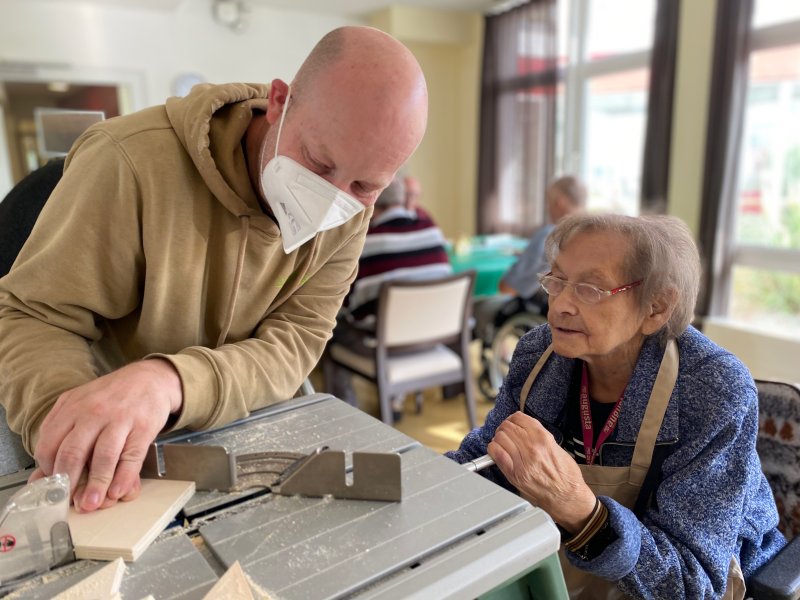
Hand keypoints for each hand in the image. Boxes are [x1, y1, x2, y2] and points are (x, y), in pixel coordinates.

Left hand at [32, 359, 182, 511]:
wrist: (150, 378)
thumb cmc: (112, 397)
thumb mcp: (80, 406)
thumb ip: (60, 435)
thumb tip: (42, 476)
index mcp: (72, 408)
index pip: (49, 444)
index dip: (49, 470)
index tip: (53, 486)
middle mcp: (93, 412)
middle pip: (73, 451)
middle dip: (68, 482)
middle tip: (67, 502)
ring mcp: (120, 419)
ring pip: (103, 456)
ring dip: (96, 485)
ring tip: (92, 503)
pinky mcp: (143, 426)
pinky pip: (131, 456)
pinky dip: (124, 477)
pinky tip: (117, 491)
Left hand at [488, 411, 596, 532]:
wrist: (567, 497)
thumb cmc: (565, 476)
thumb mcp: (557, 448)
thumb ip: (540, 436)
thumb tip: (524, 428)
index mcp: (543, 438)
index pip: (518, 418)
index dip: (512, 419)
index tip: (512, 423)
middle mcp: (532, 447)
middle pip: (507, 426)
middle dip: (504, 428)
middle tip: (506, 434)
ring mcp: (522, 461)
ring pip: (500, 437)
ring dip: (499, 439)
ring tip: (503, 444)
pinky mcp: (514, 474)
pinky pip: (496, 453)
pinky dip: (493, 449)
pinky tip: (498, 452)